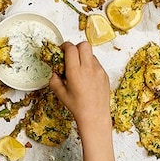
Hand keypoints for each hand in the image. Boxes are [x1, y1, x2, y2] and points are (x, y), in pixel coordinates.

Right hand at [50, 41, 117, 160]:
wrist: (95, 115)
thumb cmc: (77, 106)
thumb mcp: (60, 94)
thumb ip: (54, 80)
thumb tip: (55, 71)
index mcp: (75, 72)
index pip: (71, 48)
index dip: (65, 46)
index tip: (62, 50)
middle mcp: (88, 68)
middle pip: (84, 45)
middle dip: (76, 47)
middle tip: (71, 56)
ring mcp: (99, 70)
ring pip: (91, 54)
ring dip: (84, 57)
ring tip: (79, 69)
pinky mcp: (105, 74)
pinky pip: (97, 63)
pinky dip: (91, 65)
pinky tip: (87, 77)